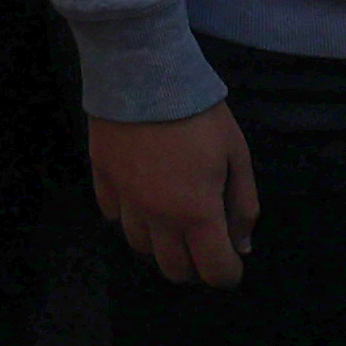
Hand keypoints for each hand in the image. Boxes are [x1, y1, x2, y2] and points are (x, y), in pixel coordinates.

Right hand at [91, 103, 256, 286]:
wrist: (143, 72)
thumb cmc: (199, 113)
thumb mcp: (237, 154)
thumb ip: (243, 205)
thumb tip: (242, 245)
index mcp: (196, 213)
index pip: (214, 270)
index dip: (229, 273)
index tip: (233, 260)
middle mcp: (157, 217)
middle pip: (174, 269)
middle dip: (195, 265)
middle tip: (204, 241)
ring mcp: (125, 200)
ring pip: (140, 246)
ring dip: (161, 242)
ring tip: (172, 217)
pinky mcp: (102, 179)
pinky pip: (113, 215)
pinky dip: (130, 215)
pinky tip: (141, 196)